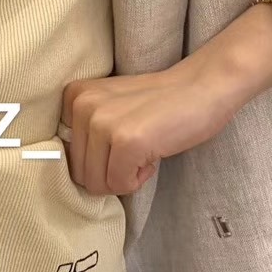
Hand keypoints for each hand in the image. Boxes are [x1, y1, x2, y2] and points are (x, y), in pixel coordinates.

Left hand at [60, 64, 238, 196]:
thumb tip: (74, 176)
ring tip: (145, 148)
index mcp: (74, 96)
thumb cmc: (160, 102)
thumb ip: (86, 131)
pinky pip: (120, 185)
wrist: (203, 86)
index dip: (98, 158)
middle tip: (138, 146)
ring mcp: (103, 124)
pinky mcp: (126, 142)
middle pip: (80, 173)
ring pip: (97, 183)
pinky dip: (139, 179)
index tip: (122, 139)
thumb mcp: (110, 105)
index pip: (67, 156)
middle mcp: (82, 106)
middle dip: (111, 171)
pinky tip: (154, 154)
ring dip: (125, 176)